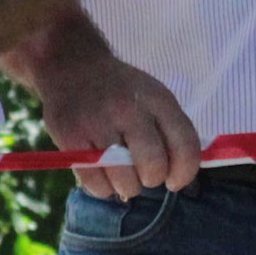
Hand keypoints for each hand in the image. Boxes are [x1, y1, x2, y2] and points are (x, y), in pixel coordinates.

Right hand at [32, 43, 204, 201]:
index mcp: (157, 99)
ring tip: (121, 176)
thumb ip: (172, 130)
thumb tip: (181, 175)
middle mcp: (129, 109)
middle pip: (154, 166)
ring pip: (124, 180)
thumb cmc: (120, 90)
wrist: (73, 65)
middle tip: (144, 175)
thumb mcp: (153, 97)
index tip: (174, 181)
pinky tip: (102, 176)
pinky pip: (95, 183)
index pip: (184, 146)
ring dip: (127, 188)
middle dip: (152, 179)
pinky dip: (102, 189)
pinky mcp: (71, 138)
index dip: (184, 173)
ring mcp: (97, 123)